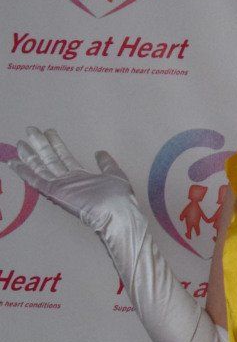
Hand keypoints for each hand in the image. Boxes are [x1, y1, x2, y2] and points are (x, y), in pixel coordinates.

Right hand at [9, 127, 139, 235]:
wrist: (117, 212)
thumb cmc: (118, 197)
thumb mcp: (114, 174)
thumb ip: (106, 163)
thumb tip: (99, 152)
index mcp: (80, 178)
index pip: (64, 157)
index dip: (56, 144)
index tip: (49, 131)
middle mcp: (67, 181)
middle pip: (50, 159)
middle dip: (41, 145)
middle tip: (31, 129)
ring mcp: (60, 187)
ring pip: (40, 167)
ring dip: (30, 155)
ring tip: (20, 142)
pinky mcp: (54, 192)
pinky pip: (35, 180)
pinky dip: (24, 171)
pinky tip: (13, 162)